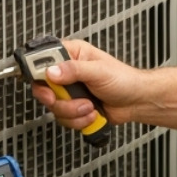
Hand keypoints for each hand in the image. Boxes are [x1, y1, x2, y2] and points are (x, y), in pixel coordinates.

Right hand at [29, 39, 146, 130]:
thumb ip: (74, 70)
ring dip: (73, 111)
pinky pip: (64, 119)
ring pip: (54, 107)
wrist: (136, 102)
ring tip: (90, 106)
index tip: (47, 82)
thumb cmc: (124, 80)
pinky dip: (79, 120)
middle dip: (59, 100)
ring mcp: (70, 92)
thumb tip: (52, 71)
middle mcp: (67, 73)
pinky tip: (92, 113)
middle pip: (43, 88)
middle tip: (70, 98)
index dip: (40, 73)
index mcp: (71, 55)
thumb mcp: (99, 71)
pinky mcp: (74, 108)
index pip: (42, 60)